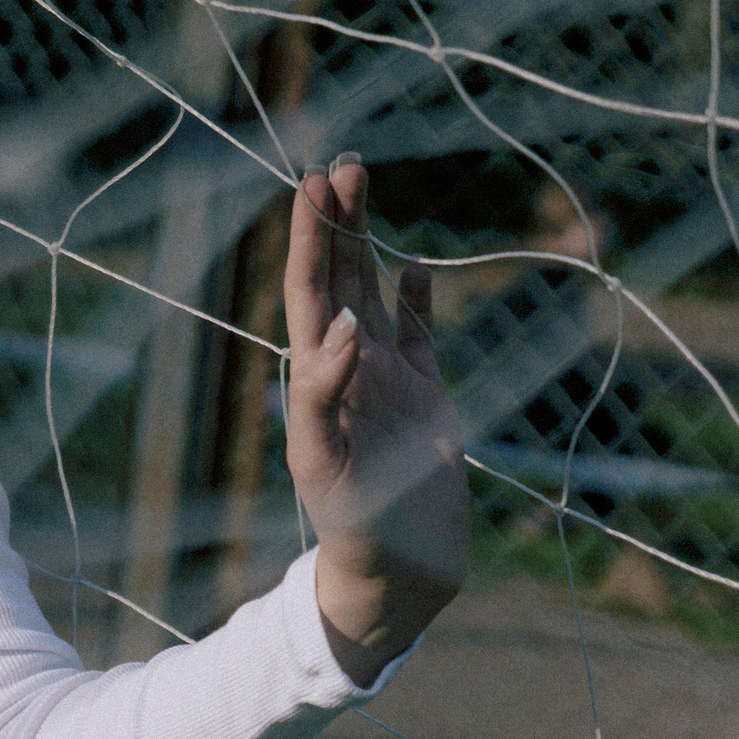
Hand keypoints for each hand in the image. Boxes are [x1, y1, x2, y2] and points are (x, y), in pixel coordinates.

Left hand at [283, 156, 467, 686]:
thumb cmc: (349, 524)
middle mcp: (351, 365)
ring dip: (370, 243)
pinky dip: (419, 299)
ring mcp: (389, 379)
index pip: (311, 289)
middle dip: (339, 222)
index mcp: (318, 374)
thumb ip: (323, 392)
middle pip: (341, 277)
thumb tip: (341, 326)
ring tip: (364, 187)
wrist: (397, 572)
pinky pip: (421, 336)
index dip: (310, 237)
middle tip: (343, 165)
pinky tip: (417, 265)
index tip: (311, 186)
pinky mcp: (427, 400)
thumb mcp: (322, 460)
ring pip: (377, 293)